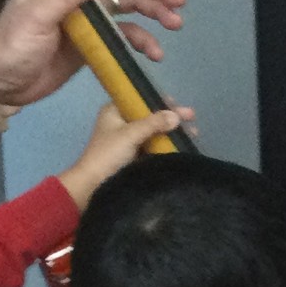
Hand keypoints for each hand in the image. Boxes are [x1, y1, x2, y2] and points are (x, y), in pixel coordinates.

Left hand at [0, 0, 185, 105]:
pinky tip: (155, 53)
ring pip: (129, 7)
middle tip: (178, 2)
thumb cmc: (12, 43)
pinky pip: (123, 36)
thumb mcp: (36, 14)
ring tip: (175, 24)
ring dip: (154, 12)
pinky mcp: (92, 43)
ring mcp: (88, 18)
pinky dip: (141, 41)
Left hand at [57, 103, 187, 210]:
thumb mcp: (130, 134)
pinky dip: (166, 146)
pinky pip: (153, 147)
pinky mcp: (133, 157)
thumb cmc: (107, 155)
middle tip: (193, 120)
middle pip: (151, 115)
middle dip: (171, 118)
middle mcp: (122, 123)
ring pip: (154, 132)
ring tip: (193, 135)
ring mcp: (128, 141)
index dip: (162, 101)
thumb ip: (153, 123)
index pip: (142, 99)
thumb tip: (177, 117)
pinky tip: (182, 147)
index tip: (179, 107)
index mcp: (115, 111)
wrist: (92, 187)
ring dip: (172, 132)